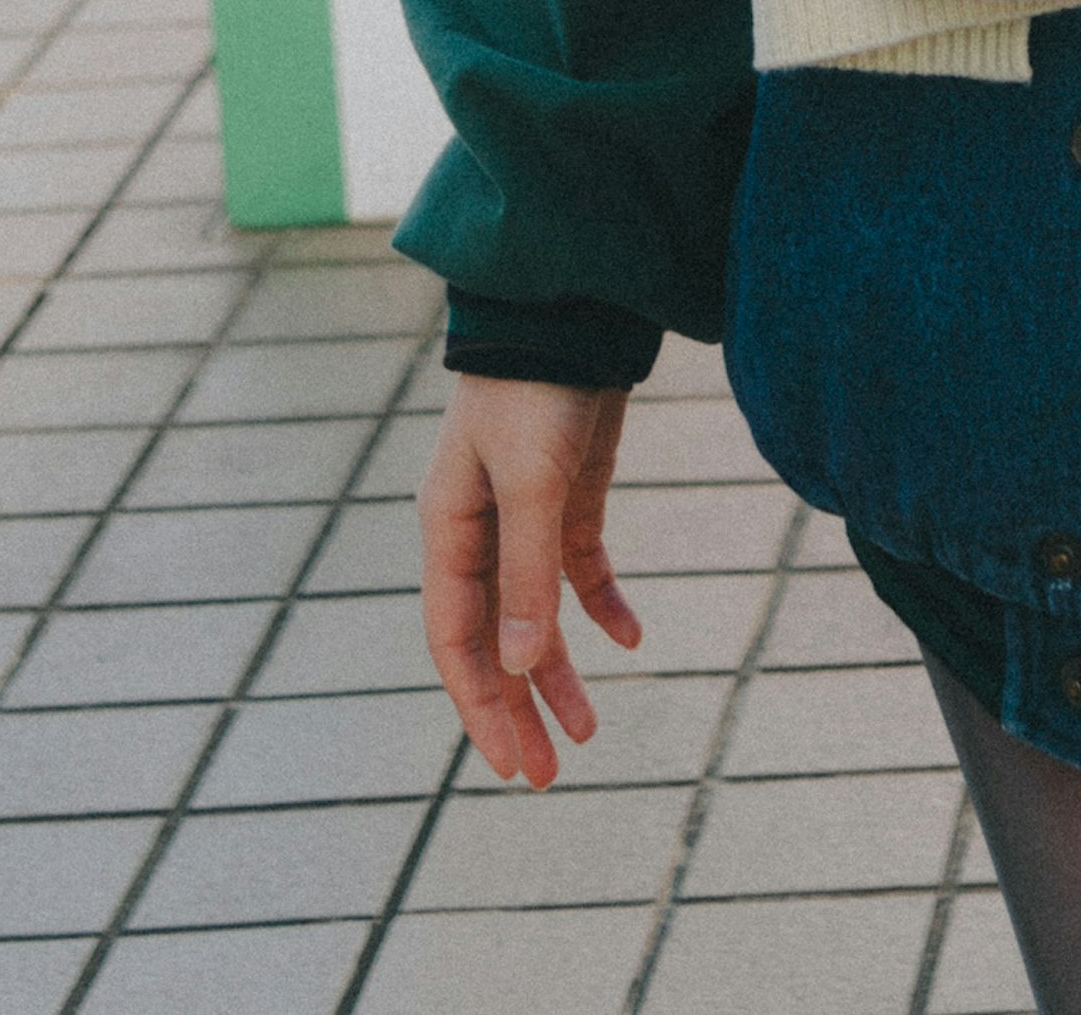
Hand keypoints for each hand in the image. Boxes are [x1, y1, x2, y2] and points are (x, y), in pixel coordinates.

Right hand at [420, 373, 640, 784]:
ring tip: (589, 731)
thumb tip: (521, 666)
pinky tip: (630, 637)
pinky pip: (579, 569)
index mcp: (449, 532)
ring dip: (559, 670)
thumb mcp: (530, 484)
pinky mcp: (568, 495)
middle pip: (496, 639)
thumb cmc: (532, 389)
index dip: (481, 705)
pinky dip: (602, 605)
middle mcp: (479, 531)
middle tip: (549, 774)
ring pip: (538, 615)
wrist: (570, 307)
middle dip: (520, 706)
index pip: (457, 641)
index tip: (511, 764)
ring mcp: (524, 515)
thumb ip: (527, 573)